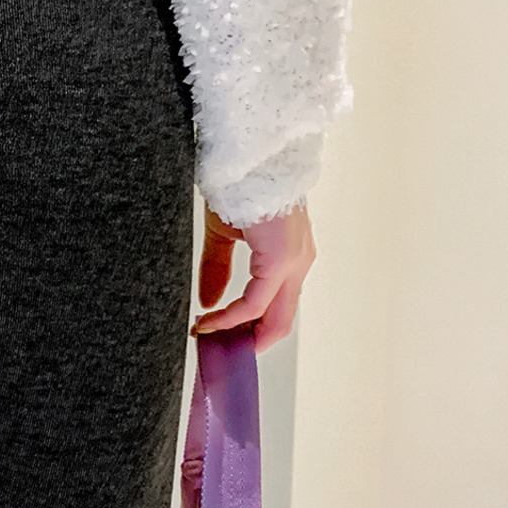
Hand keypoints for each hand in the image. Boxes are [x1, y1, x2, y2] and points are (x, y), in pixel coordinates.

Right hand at [190, 196, 316, 354]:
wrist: (243, 154)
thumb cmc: (237, 184)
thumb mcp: (224, 233)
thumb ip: (218, 269)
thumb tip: (207, 303)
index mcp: (290, 256)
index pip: (277, 306)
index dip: (248, 328)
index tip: (217, 335)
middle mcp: (300, 262)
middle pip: (282, 322)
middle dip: (248, 342)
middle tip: (218, 353)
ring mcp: (295, 262)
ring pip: (274, 317)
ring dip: (241, 333)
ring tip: (209, 338)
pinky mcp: (281, 259)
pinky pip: (256, 301)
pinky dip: (232, 316)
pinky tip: (209, 321)